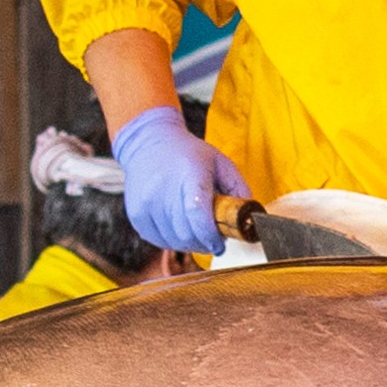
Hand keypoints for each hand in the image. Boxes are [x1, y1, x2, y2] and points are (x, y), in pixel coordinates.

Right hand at [113, 106, 248, 256]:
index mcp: (189, 173)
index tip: (220, 242)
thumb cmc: (188, 154)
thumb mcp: (220, 163)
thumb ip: (239, 189)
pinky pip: (159, 240)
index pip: (197, 213)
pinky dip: (172, 240)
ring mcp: (147, 202)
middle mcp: (163, 188)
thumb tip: (250, 218)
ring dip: (190, 242)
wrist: (148, 144)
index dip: (210, 235)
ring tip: (196, 229)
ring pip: (173, 240)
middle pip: (186, 232)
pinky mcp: (137, 213)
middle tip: (213, 236)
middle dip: (204, 241)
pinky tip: (179, 227)